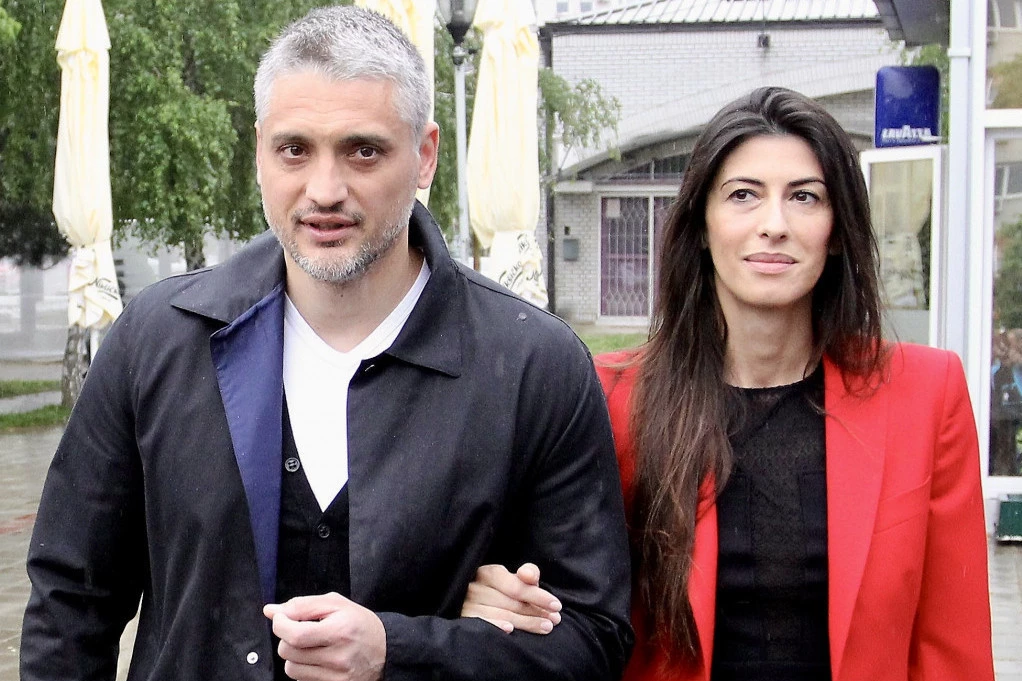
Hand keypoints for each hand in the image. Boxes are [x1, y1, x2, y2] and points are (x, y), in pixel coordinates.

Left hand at [264, 592, 384, 680]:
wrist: (386, 651)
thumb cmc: (359, 624)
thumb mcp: (336, 605)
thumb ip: (302, 605)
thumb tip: (270, 611)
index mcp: (339, 630)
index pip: (294, 634)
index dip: (280, 625)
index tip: (282, 619)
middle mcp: (338, 656)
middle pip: (288, 652)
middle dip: (287, 639)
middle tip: (302, 631)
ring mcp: (336, 677)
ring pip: (291, 669)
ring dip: (294, 656)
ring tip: (311, 646)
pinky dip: (304, 669)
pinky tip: (318, 660)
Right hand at [461, 563, 561, 634]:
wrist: (473, 602)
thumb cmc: (499, 591)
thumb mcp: (513, 579)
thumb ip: (528, 574)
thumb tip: (529, 576)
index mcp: (489, 573)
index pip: (516, 586)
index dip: (537, 596)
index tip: (556, 605)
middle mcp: (475, 587)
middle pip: (511, 602)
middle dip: (536, 611)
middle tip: (555, 620)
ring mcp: (467, 604)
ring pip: (501, 614)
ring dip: (526, 622)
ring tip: (546, 627)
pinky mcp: (464, 619)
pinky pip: (483, 623)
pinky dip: (496, 625)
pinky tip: (510, 630)